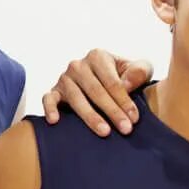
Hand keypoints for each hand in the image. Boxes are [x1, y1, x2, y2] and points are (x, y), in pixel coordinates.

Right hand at [39, 51, 154, 135]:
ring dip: (90, 116)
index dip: (124, 100)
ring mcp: (64, 78)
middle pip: (96, 91)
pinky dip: (49, 109)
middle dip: (112, 112)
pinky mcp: (54, 91)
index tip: (134, 118)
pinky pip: (48, 99)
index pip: (112, 81)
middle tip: (125, 129)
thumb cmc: (126, 76)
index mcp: (98, 56)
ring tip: (105, 132)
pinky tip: (55, 121)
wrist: (107, 83)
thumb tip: (127, 84)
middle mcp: (78, 65)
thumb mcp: (139, 69)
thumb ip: (139, 71)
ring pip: (76, 99)